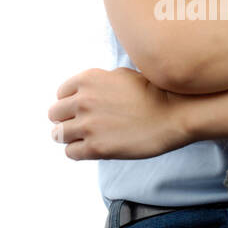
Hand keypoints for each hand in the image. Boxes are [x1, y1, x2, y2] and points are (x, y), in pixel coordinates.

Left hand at [48, 67, 189, 159]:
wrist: (173, 113)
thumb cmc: (153, 93)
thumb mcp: (121, 75)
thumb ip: (98, 82)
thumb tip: (85, 92)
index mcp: (87, 79)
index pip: (61, 94)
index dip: (70, 103)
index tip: (81, 110)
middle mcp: (83, 100)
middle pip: (54, 114)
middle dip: (66, 120)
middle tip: (80, 126)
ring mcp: (88, 125)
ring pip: (58, 135)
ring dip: (70, 137)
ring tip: (84, 139)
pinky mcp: (96, 147)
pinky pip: (71, 152)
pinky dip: (78, 151)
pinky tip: (92, 149)